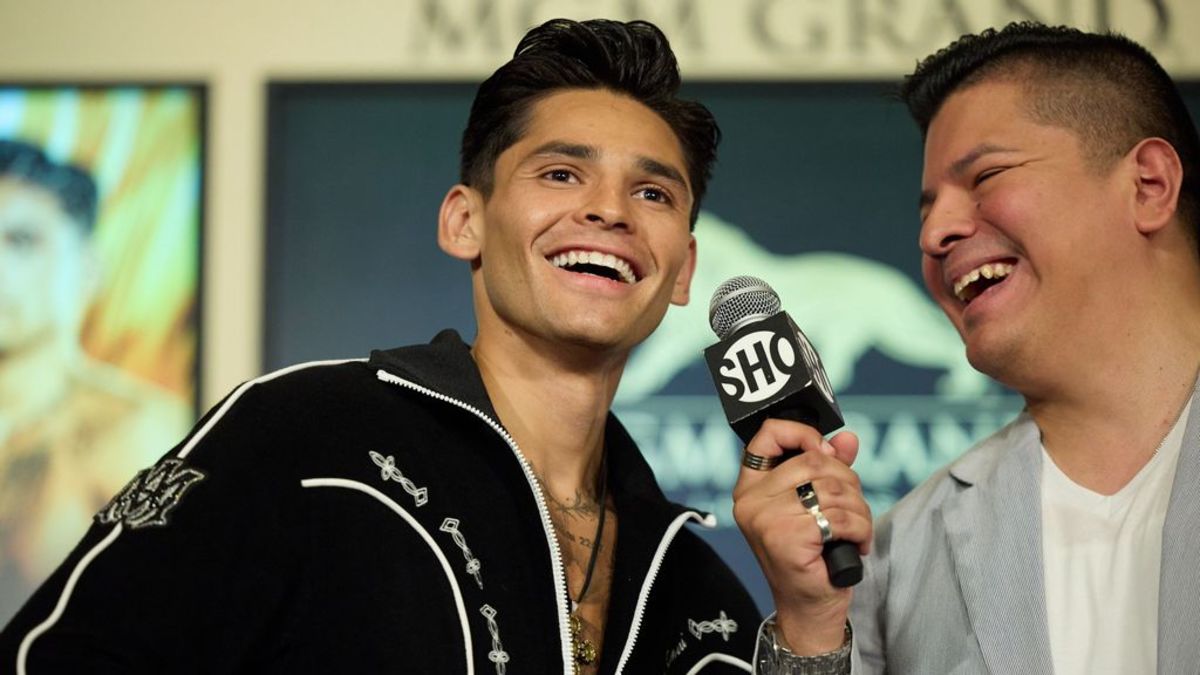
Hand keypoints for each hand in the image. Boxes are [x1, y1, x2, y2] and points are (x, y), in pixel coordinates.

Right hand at [731, 419, 870, 653]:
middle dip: (847, 481)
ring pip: (832, 488)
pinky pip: (839, 516)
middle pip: (813, 460)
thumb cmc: (810, 557)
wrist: (807, 607)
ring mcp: (766, 519)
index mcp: (751, 488)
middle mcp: (751, 500)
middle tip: (852, 508)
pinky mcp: (787, 537)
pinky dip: (860, 529)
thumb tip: (846, 439)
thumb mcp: (815, 505)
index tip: (825, 450)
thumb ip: (828, 468)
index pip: (768, 435)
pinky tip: (857, 543)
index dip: (802, 433)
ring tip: (857, 530)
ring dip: (859, 510)